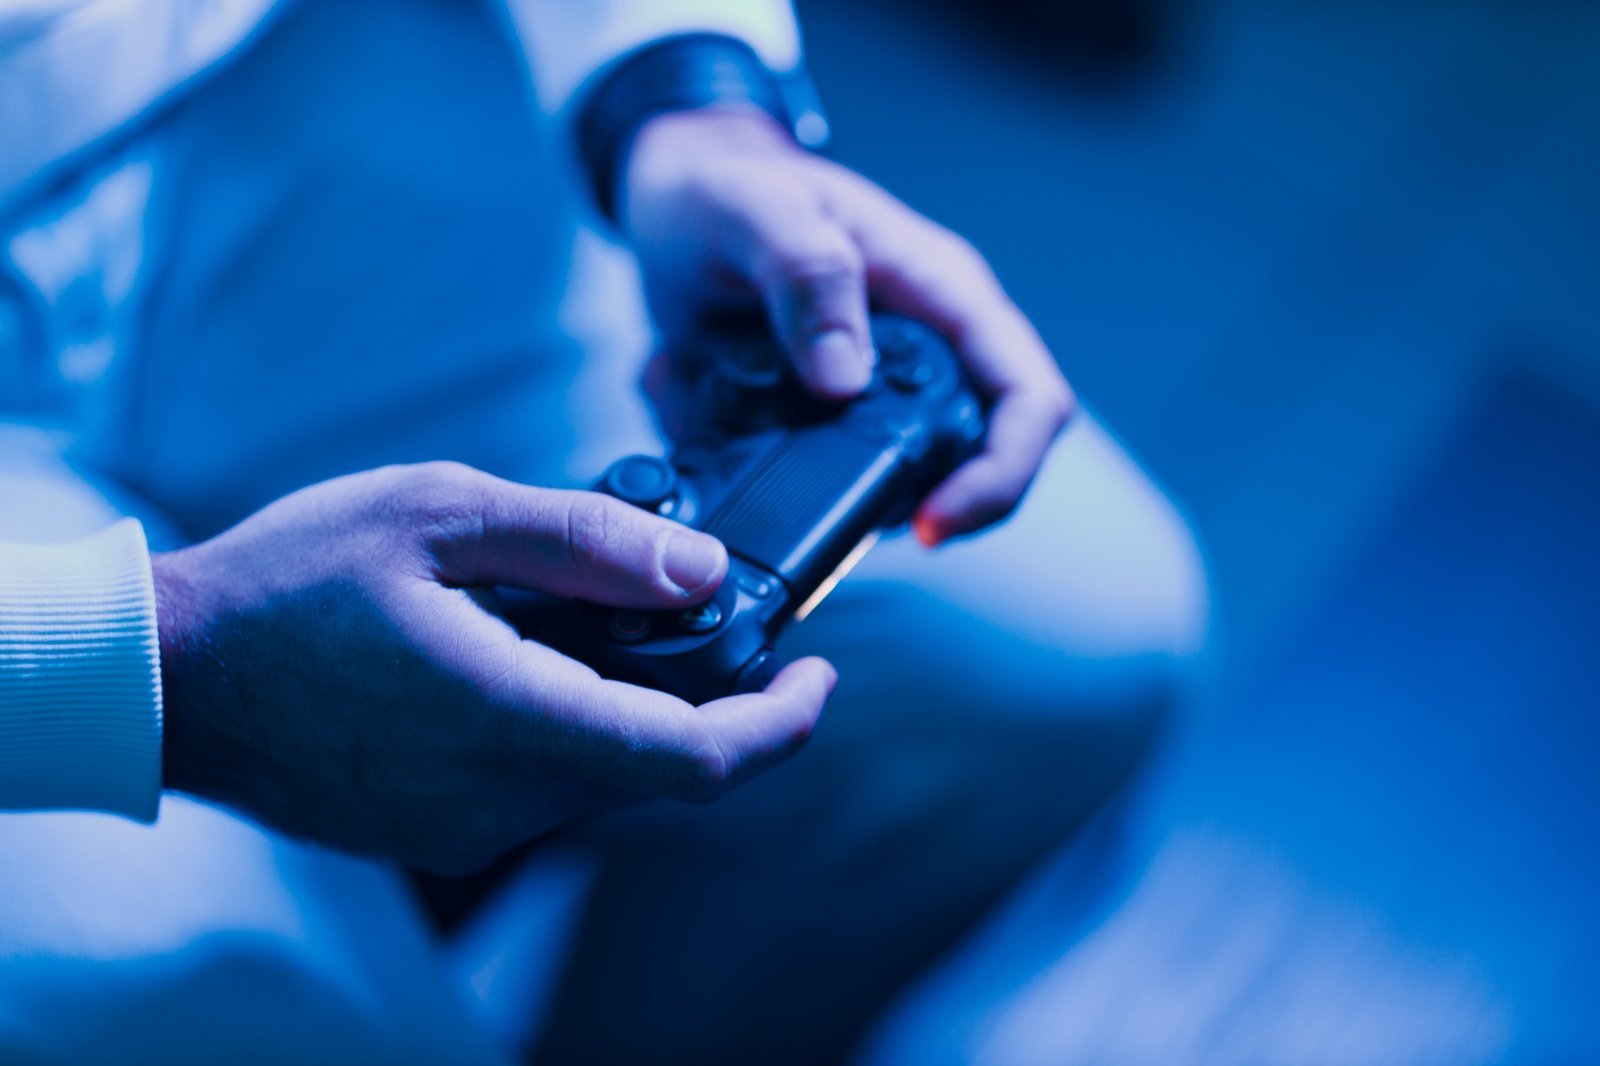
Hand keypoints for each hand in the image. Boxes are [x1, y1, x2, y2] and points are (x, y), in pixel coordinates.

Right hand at [152, 462, 833, 872]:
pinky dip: (573, 720)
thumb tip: (700, 574)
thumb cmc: (291, 582)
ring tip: (577, 609)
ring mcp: (472, 825)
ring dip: (631, 698)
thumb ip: (584, 542)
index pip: (700, 759)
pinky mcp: (443, 827)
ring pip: (607, 771)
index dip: (784, 722)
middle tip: (701, 606)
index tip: (820, 671)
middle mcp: (505, 798)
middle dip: (710, 690)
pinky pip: (547, 781)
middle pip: (663, 763)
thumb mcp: (442, 514)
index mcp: (516, 719)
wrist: (171, 674)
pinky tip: (522, 652)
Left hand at [621, 108, 1074, 544]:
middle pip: (979, 458)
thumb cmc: (721, 186)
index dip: (1000, 473)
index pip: (1027, 396)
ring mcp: (883, 386)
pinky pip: (830, 475)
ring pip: (903, 480)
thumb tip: (843, 380)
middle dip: (914, 505)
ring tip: (752, 464)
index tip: (934, 523)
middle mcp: (927, 345)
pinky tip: (723, 449)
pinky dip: (776, 482)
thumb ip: (804, 275)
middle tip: (840, 526)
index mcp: (939, 291)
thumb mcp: (749, 211)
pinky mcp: (833, 416)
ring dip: (836, 499)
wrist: (675, 197)